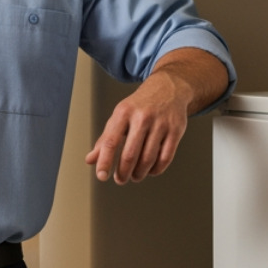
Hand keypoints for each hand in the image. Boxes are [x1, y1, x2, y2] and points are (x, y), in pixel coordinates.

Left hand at [85, 68, 191, 183]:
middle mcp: (142, 117)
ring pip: (148, 159)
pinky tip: (151, 170)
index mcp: (124, 112)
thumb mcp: (119, 116)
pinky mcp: (176, 130)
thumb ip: (105, 139)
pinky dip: (156, 169)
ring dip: (139, 173)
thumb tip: (91, 160)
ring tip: (135, 176)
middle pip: (130, 154)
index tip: (101, 176)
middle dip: (123, 172)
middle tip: (120, 179)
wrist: (168, 88)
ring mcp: (161, 123)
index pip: (111, 142)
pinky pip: (165, 157)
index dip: (105, 161)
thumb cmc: (140, 105)